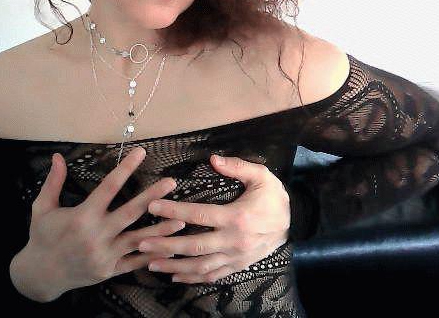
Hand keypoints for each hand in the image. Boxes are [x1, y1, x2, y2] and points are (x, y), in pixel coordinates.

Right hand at [21, 146, 185, 299]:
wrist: (39, 275)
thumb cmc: (42, 237)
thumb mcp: (42, 208)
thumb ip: (53, 182)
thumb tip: (58, 156)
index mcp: (82, 216)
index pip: (109, 187)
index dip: (126, 168)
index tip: (141, 152)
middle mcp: (95, 235)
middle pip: (130, 212)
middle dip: (152, 196)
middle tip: (171, 182)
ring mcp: (104, 255)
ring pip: (138, 239)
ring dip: (161, 229)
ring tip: (182, 218)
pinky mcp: (109, 270)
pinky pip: (135, 262)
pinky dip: (152, 255)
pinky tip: (171, 248)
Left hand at [136, 154, 290, 283]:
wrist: (296, 223)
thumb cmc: (275, 198)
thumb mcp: (261, 176)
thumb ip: (237, 167)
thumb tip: (213, 159)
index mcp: (236, 217)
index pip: (199, 214)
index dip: (174, 211)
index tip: (153, 207)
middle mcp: (233, 241)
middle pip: (193, 246)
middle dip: (165, 244)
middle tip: (141, 241)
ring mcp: (235, 257)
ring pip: (200, 266)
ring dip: (173, 266)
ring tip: (150, 263)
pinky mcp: (238, 266)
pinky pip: (212, 276)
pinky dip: (192, 278)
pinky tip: (175, 277)